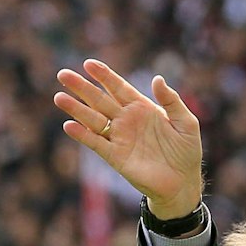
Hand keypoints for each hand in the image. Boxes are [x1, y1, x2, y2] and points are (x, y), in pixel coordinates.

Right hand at [53, 58, 203, 217]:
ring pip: (93, 119)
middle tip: (63, 74)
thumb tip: (157, 78)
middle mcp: (126, 120)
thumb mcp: (186, 122)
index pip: (118, 87)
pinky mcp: (115, 157)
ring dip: (76, 109)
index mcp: (141, 107)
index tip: (88, 63)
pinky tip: (69, 126)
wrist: (183, 182)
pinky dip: (83, 135)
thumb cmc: (186, 151)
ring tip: (59, 97)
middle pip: (99, 100)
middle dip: (82, 87)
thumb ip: (172, 100)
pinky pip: (96, 143)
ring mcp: (119, 138)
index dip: (104, 75)